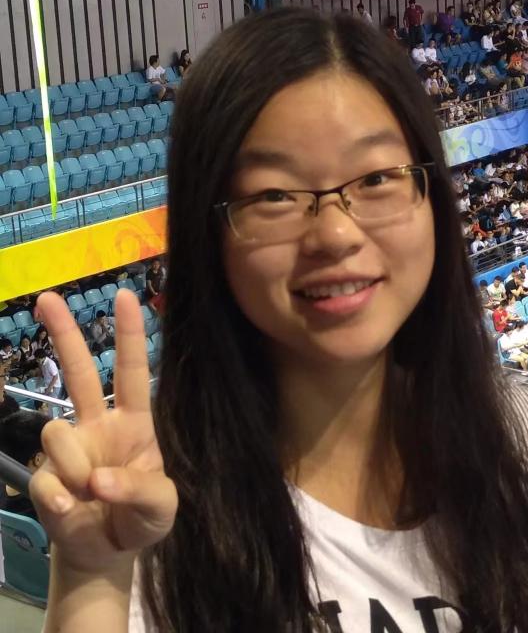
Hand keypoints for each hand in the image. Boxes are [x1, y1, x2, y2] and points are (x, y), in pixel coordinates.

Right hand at [29, 291, 177, 574]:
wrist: (109, 553)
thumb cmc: (144, 518)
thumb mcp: (162, 506)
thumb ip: (140, 490)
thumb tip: (98, 481)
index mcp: (134, 421)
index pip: (133, 371)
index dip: (130, 334)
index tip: (126, 296)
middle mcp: (99, 424)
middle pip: (80, 372)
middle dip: (63, 334)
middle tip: (47, 297)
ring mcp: (69, 448)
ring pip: (56, 430)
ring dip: (75, 467)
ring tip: (91, 496)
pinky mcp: (45, 477)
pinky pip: (45, 478)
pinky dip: (60, 499)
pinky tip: (72, 511)